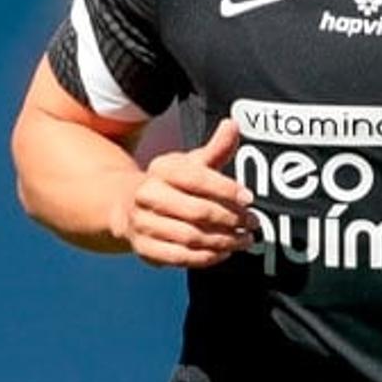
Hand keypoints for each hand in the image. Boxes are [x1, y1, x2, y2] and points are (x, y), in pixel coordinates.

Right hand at [111, 119, 254, 267]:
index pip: (196, 178)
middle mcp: (147, 195)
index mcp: (161, 169)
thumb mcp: (192, 163)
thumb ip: (216, 148)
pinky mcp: (144, 248)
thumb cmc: (172, 184)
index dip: (225, 189)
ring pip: (191, 237)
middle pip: (196, 211)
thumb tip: (233, 124)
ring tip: (245, 239)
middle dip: (230, 218)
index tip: (249, 199)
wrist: (128, 206)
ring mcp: (143, 223)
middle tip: (253, 222)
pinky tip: (225, 252)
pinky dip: (205, 257)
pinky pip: (179, 257)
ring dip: (223, 241)